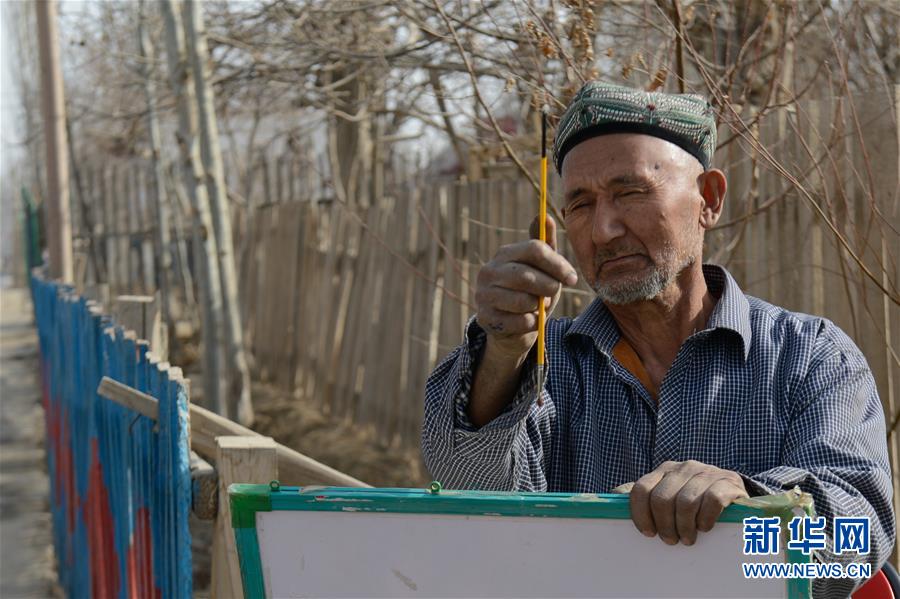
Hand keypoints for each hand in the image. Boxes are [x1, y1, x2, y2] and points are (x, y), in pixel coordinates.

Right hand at [475, 215, 577, 358]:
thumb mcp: (541, 269)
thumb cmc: (531, 292)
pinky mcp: (484, 317)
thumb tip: (548, 217)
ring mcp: (483, 295)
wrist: (511, 326)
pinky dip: (532, 323)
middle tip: (555, 294)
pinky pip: (519, 321)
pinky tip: (530, 320)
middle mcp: (489, 271)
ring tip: (539, 307)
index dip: (557, 263)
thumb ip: (545, 245)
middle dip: (549, 287)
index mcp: (504, 253)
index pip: (534, 249)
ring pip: (523, 301)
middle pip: (528, 275)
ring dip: (540, 307)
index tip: (572, 278)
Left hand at [628, 460, 748, 545]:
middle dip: (664, 526)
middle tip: (671, 541)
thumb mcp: (667, 493)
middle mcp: (683, 467)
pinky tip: (705, 528)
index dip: (640, 514)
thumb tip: (611, 496)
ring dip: (685, 528)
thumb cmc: (693, 499)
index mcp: (664, 471)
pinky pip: (711, 502)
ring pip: (685, 503)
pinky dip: (705, 519)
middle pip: (662, 499)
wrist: (732, 491)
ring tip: (688, 539)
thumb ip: (642, 495)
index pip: (641, 489)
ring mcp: (706, 472)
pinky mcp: (727, 482)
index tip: (648, 533)